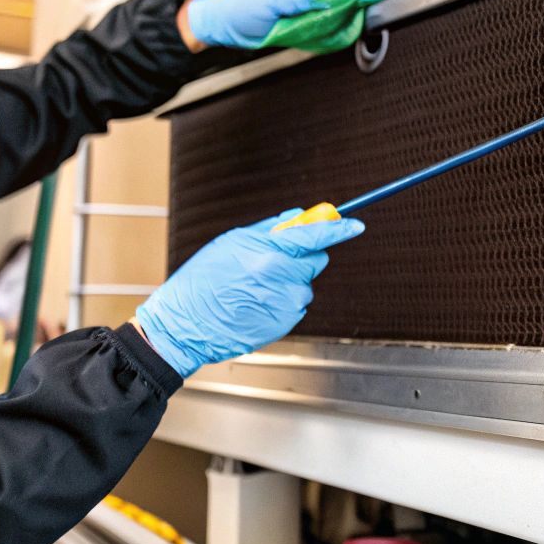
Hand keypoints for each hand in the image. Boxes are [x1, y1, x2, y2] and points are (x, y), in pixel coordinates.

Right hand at [133, 209, 364, 376]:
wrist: (187, 325)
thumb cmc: (203, 281)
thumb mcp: (231, 242)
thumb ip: (270, 229)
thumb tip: (297, 217)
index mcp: (271, 254)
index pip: (317, 236)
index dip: (340, 228)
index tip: (355, 225)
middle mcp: (284, 280)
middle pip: (316, 260)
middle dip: (302, 257)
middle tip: (272, 259)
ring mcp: (287, 305)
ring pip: (304, 285)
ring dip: (288, 281)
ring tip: (253, 287)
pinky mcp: (286, 324)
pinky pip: (294, 304)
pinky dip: (281, 300)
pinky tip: (255, 303)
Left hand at [186, 0, 383, 52]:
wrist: (217, 23)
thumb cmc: (236, 12)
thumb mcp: (269, 4)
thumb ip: (301, 3)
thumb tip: (328, 1)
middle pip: (333, 0)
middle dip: (354, 3)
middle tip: (374, 9)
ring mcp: (293, 9)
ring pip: (326, 12)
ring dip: (345, 15)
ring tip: (363, 17)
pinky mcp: (289, 21)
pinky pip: (315, 22)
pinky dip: (329, 25)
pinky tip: (339, 28)